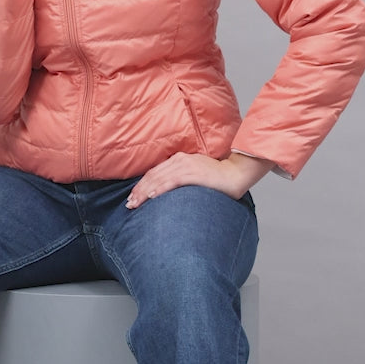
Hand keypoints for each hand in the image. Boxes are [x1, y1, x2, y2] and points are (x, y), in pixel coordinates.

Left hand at [125, 152, 272, 208]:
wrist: (235, 174)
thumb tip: (167, 191)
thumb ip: (181, 177)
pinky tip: (151, 197)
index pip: (155, 172)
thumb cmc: (216, 177)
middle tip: (130, 203)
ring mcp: (186, 166)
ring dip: (144, 192)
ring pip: (159, 179)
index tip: (133, 196)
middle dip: (139, 190)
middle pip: (153, 175)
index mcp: (179, 159)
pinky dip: (159, 189)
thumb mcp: (195, 172)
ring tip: (135, 204)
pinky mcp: (193, 174)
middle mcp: (180, 160)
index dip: (142, 184)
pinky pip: (172, 182)